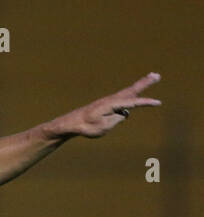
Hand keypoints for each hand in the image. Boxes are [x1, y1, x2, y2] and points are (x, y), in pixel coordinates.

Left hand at [46, 72, 161, 138]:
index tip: (158, 103)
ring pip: (129, 91)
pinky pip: (124, 97)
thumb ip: (116, 120)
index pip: (132, 103)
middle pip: (132, 90)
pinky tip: (137, 93)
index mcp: (112, 104)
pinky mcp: (108, 103)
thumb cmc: (86, 126)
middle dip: (145, 83)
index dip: (145, 103)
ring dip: (141, 84)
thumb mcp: (103, 127)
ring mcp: (111, 100)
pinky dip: (133, 92)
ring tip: (153, 76)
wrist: (73, 122)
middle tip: (157, 75)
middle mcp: (112, 99)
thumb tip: (124, 114)